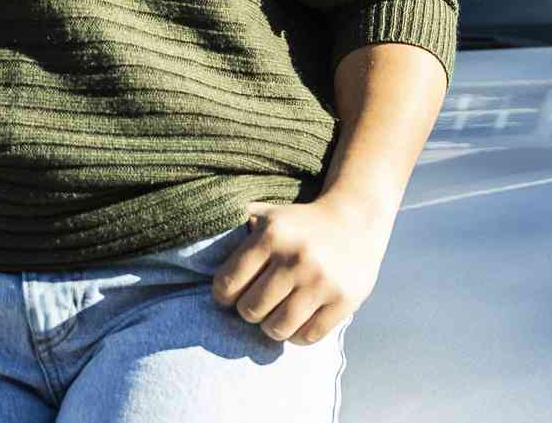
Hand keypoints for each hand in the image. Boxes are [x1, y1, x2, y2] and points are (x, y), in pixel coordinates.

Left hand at [210, 192, 394, 344]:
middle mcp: (296, 257)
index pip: (227, 284)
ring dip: (271, 327)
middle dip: (248, 311)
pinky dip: (297, 335)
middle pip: (250, 311)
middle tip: (255, 304)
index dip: (222, 297)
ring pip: (277, 329)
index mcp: (271, 234)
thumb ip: (236, 225)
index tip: (228, 296)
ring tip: (274, 315)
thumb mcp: (268, 213)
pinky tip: (298, 319)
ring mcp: (321, 281)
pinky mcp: (344, 300)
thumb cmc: (300, 223)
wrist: (355, 220)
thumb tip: (196, 240)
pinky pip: (307, 337)